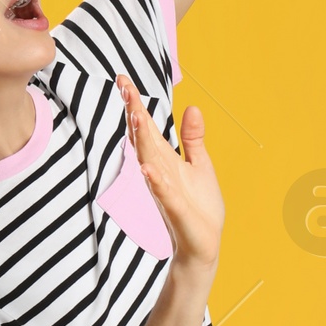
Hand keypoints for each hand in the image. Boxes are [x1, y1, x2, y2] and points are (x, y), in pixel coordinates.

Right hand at [115, 75, 222, 271]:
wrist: (202, 245)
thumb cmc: (199, 207)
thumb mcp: (200, 165)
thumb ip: (192, 139)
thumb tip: (193, 107)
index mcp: (164, 160)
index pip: (147, 128)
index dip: (135, 104)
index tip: (123, 80)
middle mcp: (159, 171)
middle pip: (143, 138)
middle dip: (134, 113)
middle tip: (124, 87)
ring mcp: (164, 190)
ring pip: (149, 160)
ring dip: (142, 139)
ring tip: (136, 116)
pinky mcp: (175, 208)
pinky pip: (162, 192)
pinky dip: (154, 180)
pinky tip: (147, 168)